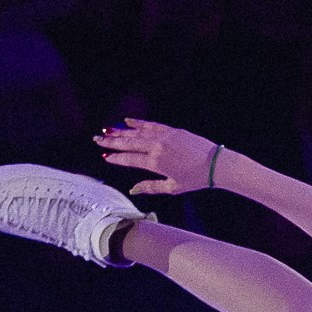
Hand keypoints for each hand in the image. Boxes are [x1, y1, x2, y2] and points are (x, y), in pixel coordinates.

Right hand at [94, 117, 218, 195]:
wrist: (215, 164)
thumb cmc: (195, 179)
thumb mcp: (172, 187)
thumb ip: (150, 187)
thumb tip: (133, 190)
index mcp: (156, 163)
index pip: (130, 159)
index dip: (116, 158)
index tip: (105, 157)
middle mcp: (157, 147)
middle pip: (129, 143)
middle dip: (111, 142)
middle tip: (96, 140)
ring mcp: (164, 136)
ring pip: (137, 132)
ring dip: (120, 131)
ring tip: (106, 131)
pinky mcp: (172, 130)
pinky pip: (151, 124)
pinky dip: (138, 123)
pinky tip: (127, 121)